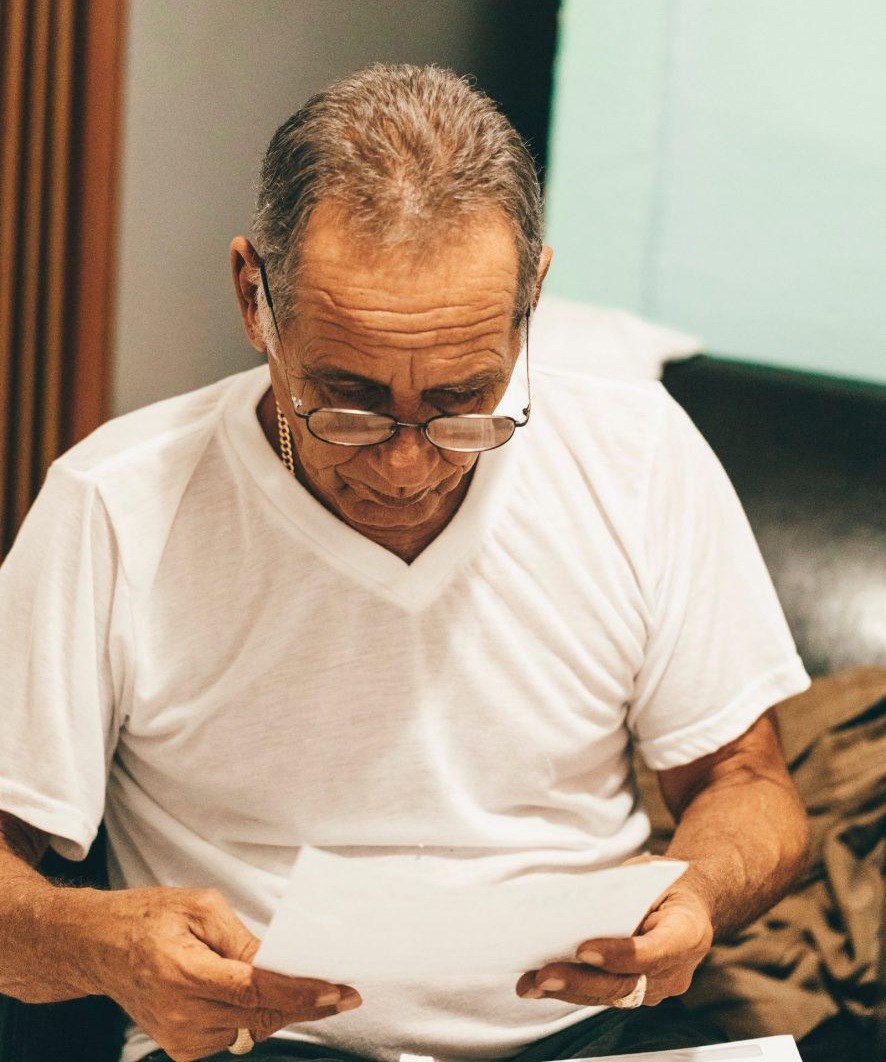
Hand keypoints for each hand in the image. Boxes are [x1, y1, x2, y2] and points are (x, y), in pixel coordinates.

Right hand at [83, 885, 360, 1061]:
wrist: (100, 946)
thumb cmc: (149, 917)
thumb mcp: (201, 907)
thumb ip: (242, 939)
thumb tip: (280, 962)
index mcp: (184, 972)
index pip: (256, 989)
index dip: (301, 991)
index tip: (336, 990)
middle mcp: (180, 1013)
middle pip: (261, 1015)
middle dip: (306, 1004)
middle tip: (343, 993)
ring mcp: (179, 1036)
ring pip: (252, 1029)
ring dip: (280, 1009)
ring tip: (303, 986)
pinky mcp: (180, 1047)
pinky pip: (234, 1035)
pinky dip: (255, 1016)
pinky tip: (262, 995)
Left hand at [515, 857, 712, 1007]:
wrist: (690, 902)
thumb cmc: (665, 883)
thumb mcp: (650, 874)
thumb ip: (621, 893)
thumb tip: (572, 909)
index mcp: (688, 933)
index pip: (653, 953)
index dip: (618, 955)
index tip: (583, 949)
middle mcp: (676, 971)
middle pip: (626, 984)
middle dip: (581, 981)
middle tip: (544, 976)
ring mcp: (657, 987)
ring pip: (609, 996)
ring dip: (568, 991)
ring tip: (530, 984)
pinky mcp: (637, 992)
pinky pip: (603, 994)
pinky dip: (570, 989)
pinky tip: (536, 985)